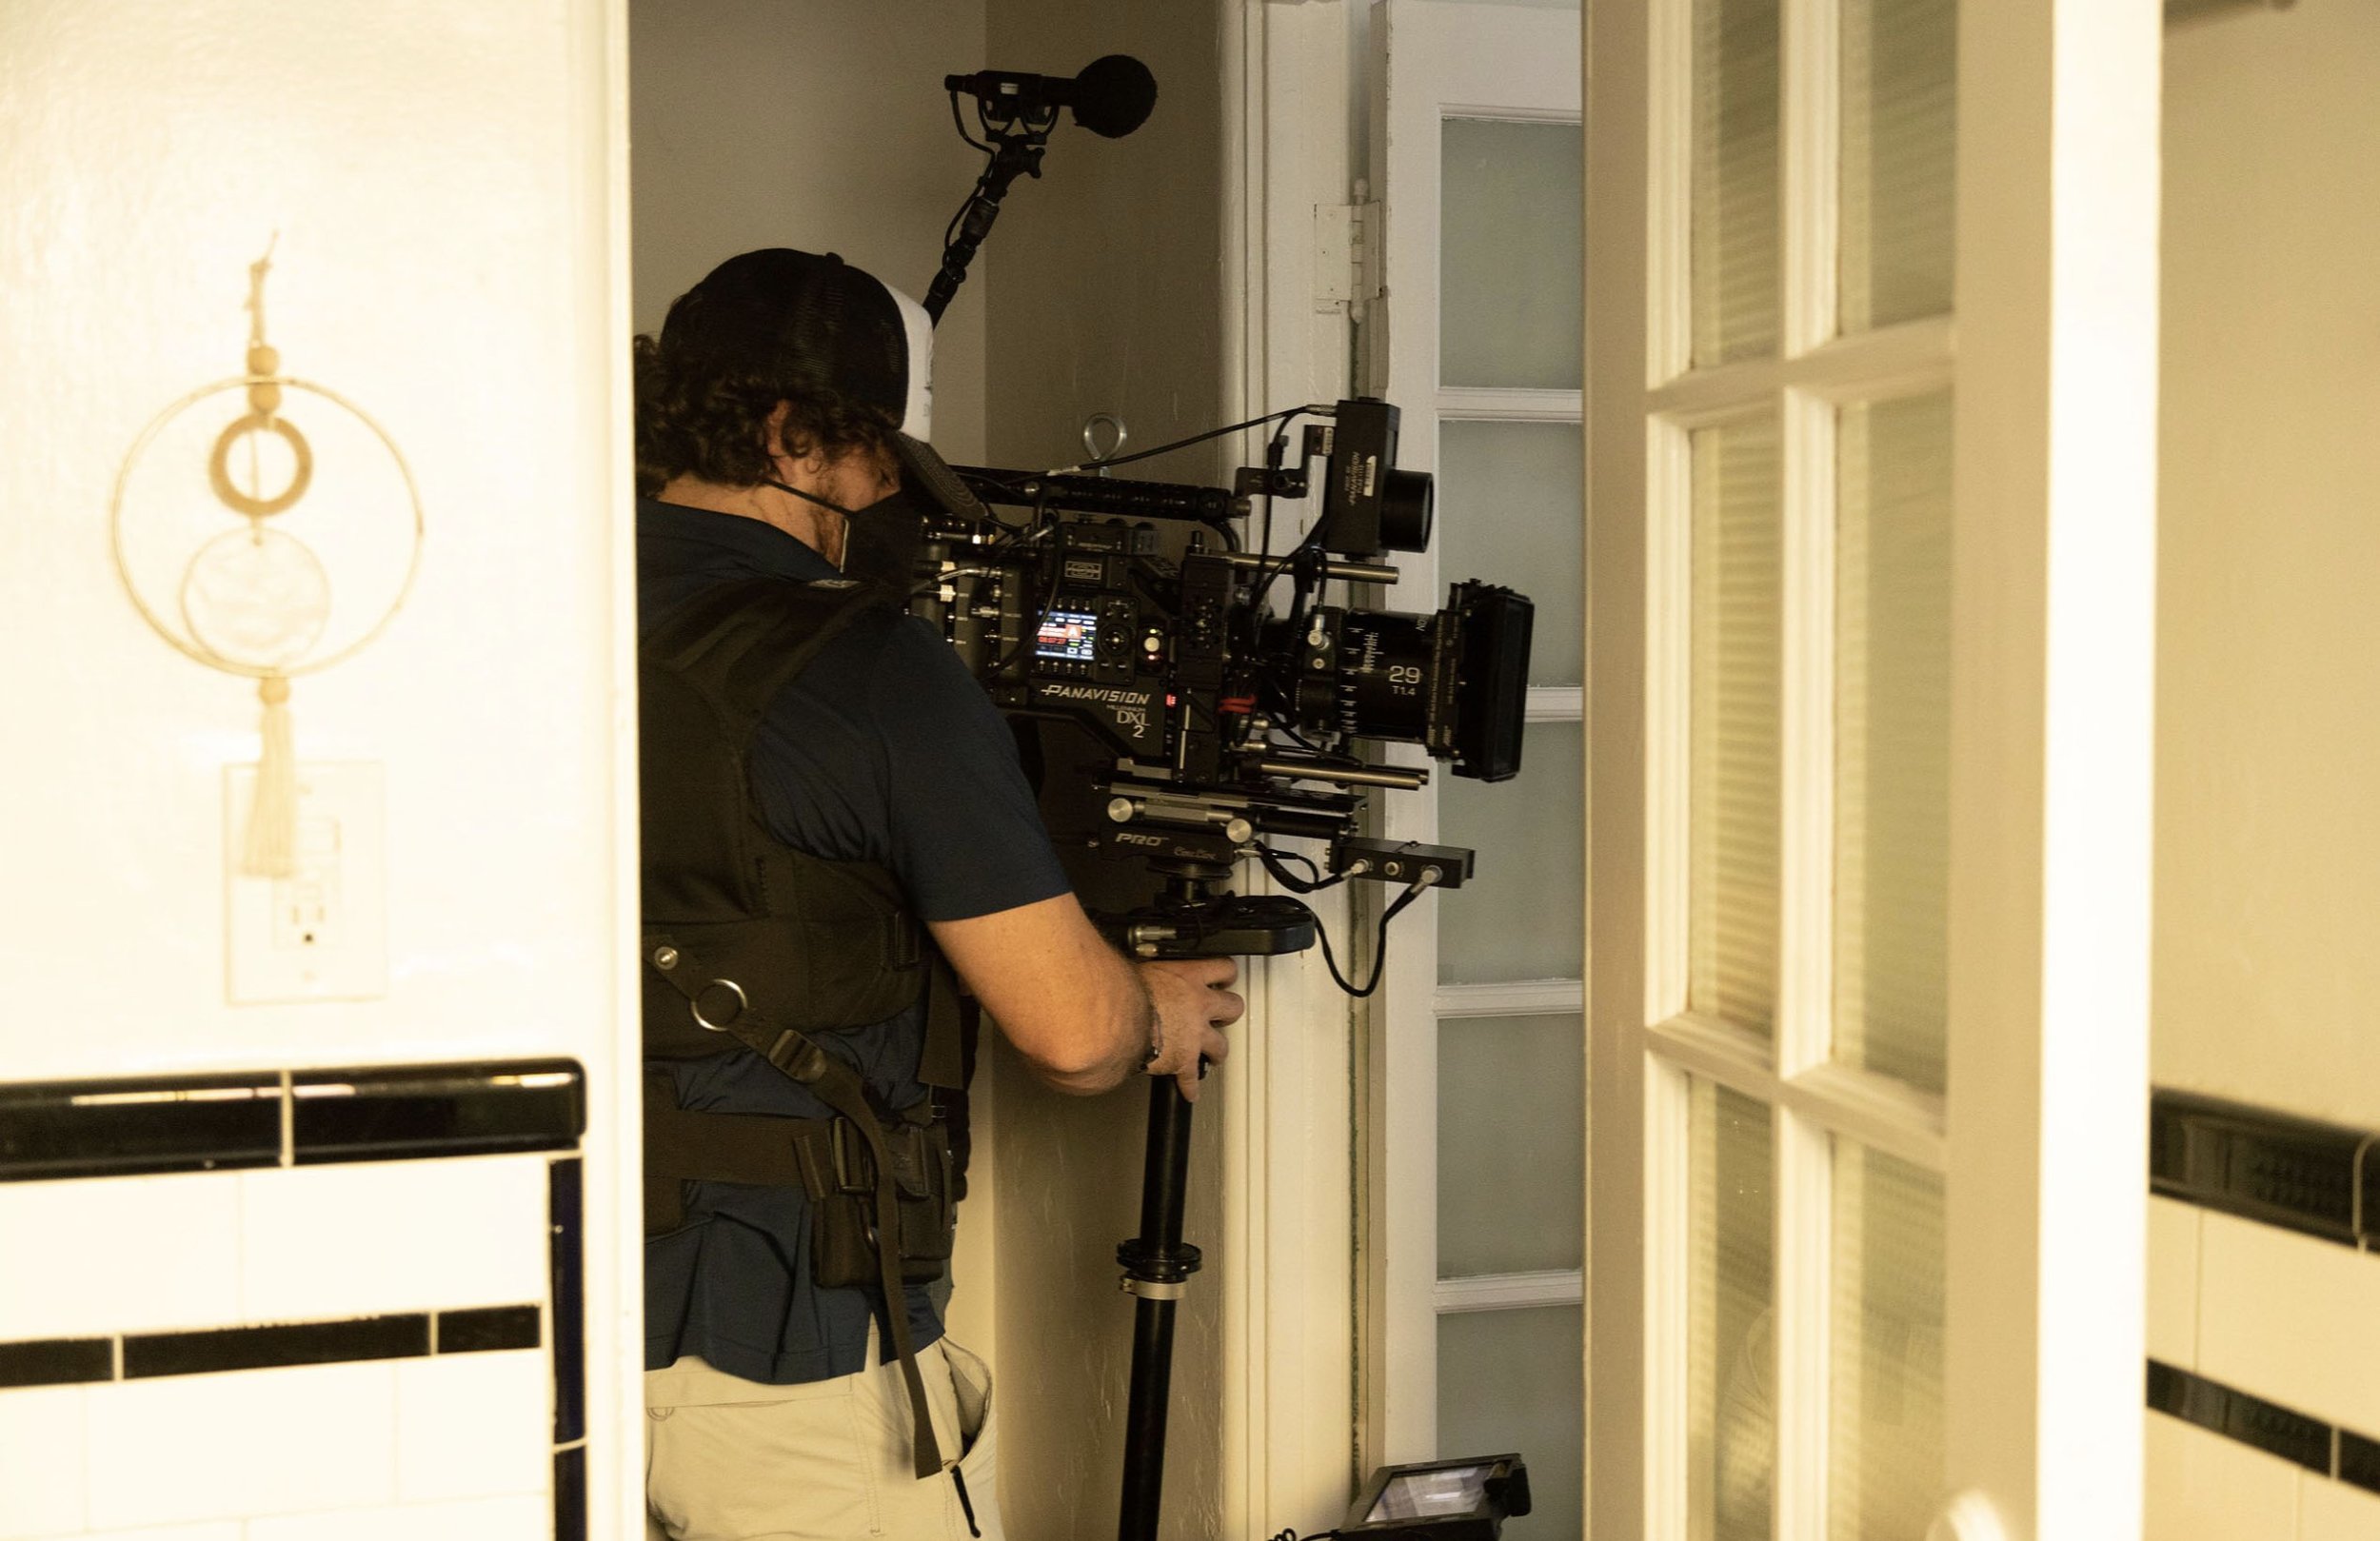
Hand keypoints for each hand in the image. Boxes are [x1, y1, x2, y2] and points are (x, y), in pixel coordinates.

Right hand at [1137, 956, 1242, 1101]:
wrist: (1116, 1018)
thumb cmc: (1123, 991)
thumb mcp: (1142, 968)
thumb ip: (1153, 973)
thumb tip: (1143, 971)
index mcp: (1189, 978)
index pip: (1223, 968)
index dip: (1226, 975)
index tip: (1224, 979)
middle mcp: (1198, 1005)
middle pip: (1233, 1007)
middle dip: (1229, 1012)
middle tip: (1223, 1015)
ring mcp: (1194, 1035)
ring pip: (1222, 1046)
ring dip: (1217, 1051)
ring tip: (1213, 1055)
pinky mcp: (1183, 1061)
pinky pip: (1191, 1079)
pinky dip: (1190, 1087)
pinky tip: (1189, 1091)